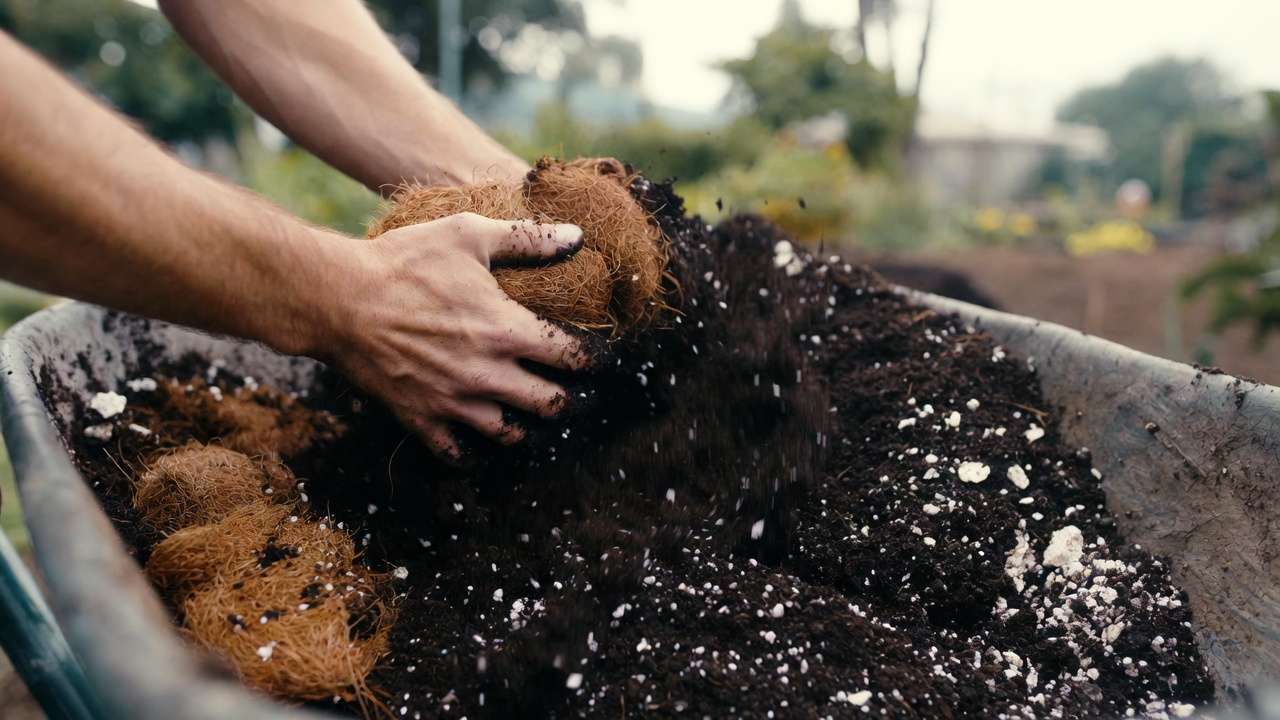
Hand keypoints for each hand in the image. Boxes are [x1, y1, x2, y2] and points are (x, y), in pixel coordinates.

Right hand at [319, 213, 589, 458]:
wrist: (337, 299)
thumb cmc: (404, 261)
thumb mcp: (469, 234)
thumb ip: (529, 239)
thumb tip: (578, 237)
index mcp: (507, 330)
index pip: (572, 357)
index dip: (593, 360)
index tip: (598, 359)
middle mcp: (487, 374)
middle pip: (550, 404)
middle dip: (568, 399)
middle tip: (572, 393)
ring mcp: (453, 402)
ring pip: (509, 434)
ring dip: (525, 426)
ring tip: (529, 415)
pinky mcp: (420, 418)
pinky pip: (457, 453)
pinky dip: (471, 450)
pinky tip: (476, 438)